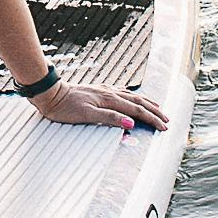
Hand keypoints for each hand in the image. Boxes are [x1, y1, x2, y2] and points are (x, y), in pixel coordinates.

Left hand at [30, 77, 169, 134]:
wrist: (51, 94)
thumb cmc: (65, 107)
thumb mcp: (86, 115)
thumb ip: (109, 118)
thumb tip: (130, 123)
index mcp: (110, 99)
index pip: (137, 110)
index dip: (152, 119)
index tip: (164, 127)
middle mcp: (110, 93)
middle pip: (138, 102)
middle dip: (155, 112)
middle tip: (167, 121)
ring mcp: (105, 90)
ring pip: (132, 96)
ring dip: (147, 103)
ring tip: (158, 109)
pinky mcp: (100, 90)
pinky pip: (123, 93)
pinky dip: (134, 97)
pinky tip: (134, 98)